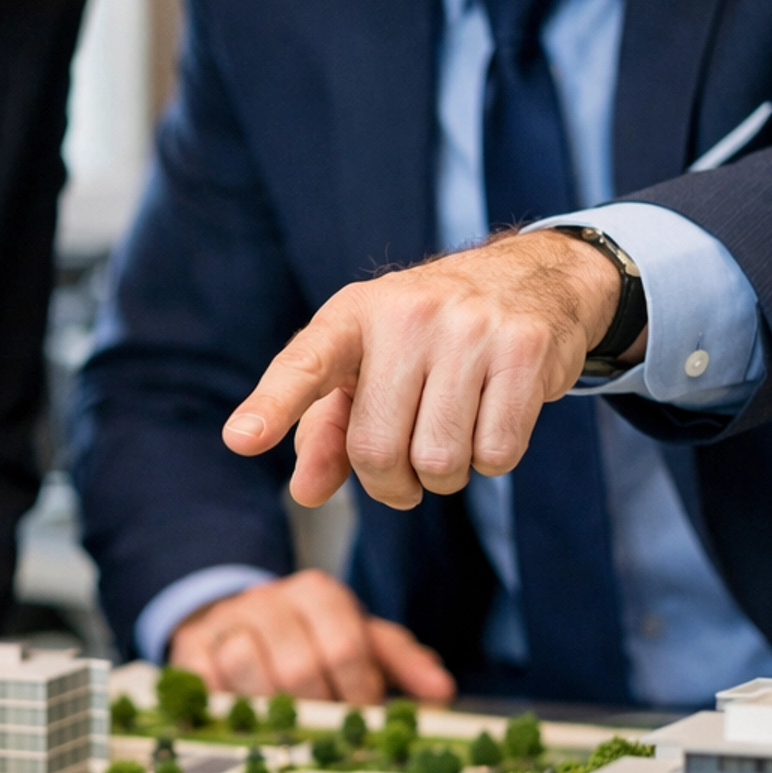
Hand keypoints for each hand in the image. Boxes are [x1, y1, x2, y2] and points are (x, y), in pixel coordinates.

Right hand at [169, 568, 454, 703]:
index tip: (362, 717)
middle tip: (325, 731)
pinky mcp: (191, 648)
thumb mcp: (358, 640)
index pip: (346, 647)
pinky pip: (206, 681)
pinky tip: (244, 718)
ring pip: (247, 666)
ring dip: (270, 708)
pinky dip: (225, 705)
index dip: (358, 694)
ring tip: (286, 726)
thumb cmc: (307, 639)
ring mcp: (226, 622)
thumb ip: (400, 662)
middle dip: (317, 710)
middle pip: (299, 666)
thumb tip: (440, 693)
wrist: (233, 620)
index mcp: (318, 593)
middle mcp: (270, 600)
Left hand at [222, 230, 626, 510]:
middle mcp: (407, 315)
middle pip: (377, 450)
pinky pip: (495, 454)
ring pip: (439, 462)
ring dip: (444, 478)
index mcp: (352, 316)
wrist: (531, 280)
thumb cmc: (428, 339)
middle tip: (406, 469)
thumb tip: (304, 492)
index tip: (240, 440)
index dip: (272, 406)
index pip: (304, 365)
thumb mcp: (367, 368)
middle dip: (391, 484)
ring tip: (451, 438)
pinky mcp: (522, 351)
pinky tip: (490, 423)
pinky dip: (490, 462)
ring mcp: (469, 330)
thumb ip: (329, 432)